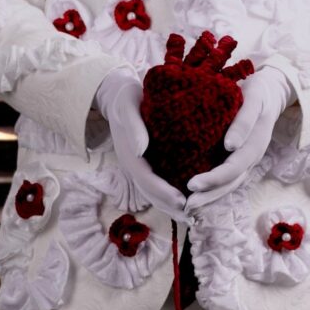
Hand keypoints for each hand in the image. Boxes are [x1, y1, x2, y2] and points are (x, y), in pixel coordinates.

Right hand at [95, 67, 188, 223]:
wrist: (117, 93)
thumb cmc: (127, 97)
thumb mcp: (128, 105)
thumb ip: (133, 126)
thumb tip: (140, 150)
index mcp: (130, 154)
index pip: (147, 180)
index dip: (164, 193)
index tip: (182, 201)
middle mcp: (134, 164)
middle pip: (151, 193)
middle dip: (170, 206)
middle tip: (193, 215)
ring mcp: (139, 164)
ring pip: (154, 191)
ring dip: (170, 205)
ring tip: (192, 214)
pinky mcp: (147, 161)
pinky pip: (158, 181)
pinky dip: (170, 193)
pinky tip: (187, 197)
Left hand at [184, 65, 294, 212]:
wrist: (269, 92)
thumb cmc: (257, 93)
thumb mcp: (253, 99)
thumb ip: (244, 121)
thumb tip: (230, 146)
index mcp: (255, 143)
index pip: (234, 167)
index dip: (214, 178)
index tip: (192, 183)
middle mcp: (251, 156)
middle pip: (231, 182)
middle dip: (209, 194)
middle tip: (186, 204)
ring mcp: (247, 160)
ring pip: (230, 184)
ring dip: (210, 196)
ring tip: (187, 205)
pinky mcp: (240, 158)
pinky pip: (228, 178)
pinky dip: (214, 188)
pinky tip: (196, 193)